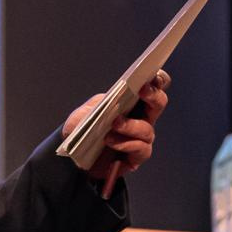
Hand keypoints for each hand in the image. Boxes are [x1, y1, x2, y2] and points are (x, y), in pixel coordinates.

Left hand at [65, 70, 170, 196]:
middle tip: (142, 90)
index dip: (158, 79)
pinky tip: (111, 141)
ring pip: (147, 129)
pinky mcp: (136, 156)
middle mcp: (141, 118)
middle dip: (153, 95)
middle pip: (159, 103)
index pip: (152, 87)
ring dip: (131, 125)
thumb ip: (102, 102)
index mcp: (131, 102)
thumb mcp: (86, 111)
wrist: (71, 157)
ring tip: (113, 124)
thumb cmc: (82, 130)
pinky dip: (126, 143)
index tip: (152, 74)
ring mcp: (141, 138)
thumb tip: (117, 96)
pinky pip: (141, 149)